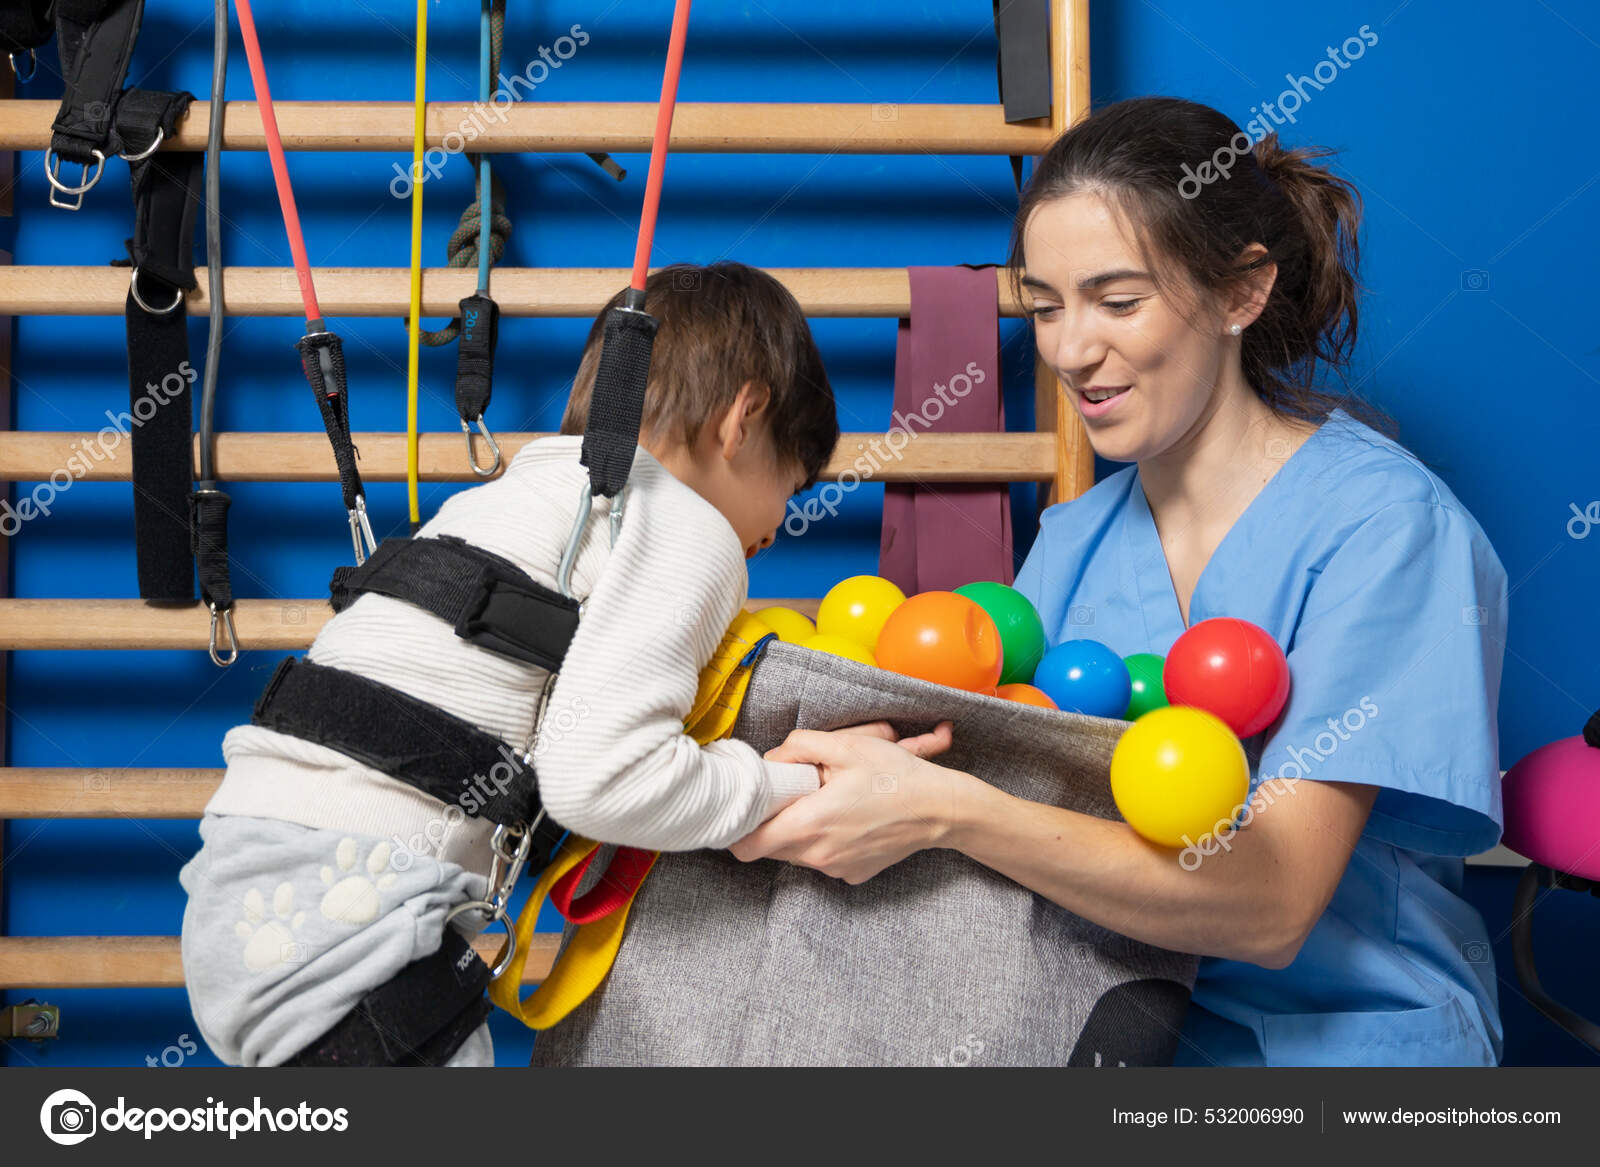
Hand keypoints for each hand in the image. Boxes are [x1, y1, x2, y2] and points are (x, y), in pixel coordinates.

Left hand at [729, 721, 965, 883]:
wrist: (940, 810)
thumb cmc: (895, 775)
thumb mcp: (846, 745)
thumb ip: (798, 746)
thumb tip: (771, 761)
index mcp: (809, 824)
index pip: (745, 847)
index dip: (739, 828)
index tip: (750, 808)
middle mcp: (818, 855)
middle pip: (770, 847)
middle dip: (774, 822)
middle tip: (795, 795)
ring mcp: (835, 869)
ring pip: (796, 852)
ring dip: (801, 829)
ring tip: (827, 803)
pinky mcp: (852, 875)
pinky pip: (823, 859)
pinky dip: (826, 841)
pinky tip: (849, 819)